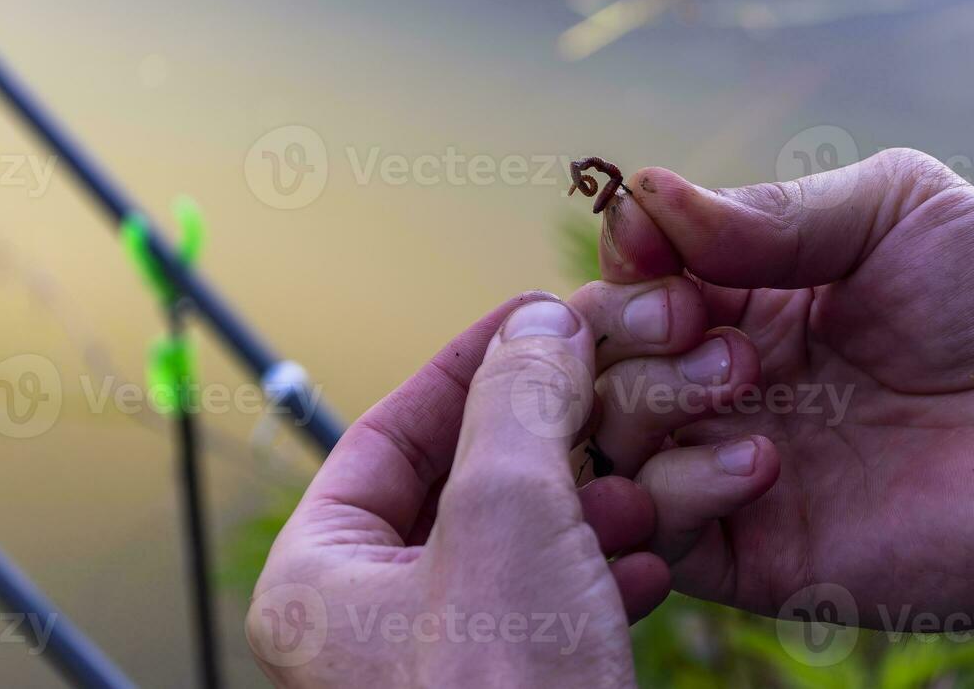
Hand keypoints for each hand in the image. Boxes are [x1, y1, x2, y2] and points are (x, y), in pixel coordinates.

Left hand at [246, 288, 772, 686]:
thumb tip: (541, 327)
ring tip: (652, 481)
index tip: (536, 318)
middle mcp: (367, 623)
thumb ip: (520, 403)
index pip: (390, 431)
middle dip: (555, 437)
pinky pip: (553, 608)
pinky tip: (653, 559)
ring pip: (522, 543)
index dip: (472, 363)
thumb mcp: (510, 521)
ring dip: (596, 503)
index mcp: (320, 579)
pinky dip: (602, 573)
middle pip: (465, 482)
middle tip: (613, 390)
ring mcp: (441, 665)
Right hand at [594, 149, 973, 622]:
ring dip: (649, 400)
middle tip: (699, 321)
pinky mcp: (759, 554)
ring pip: (605, 443)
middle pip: (597, 360)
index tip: (655, 250)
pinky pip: (659, 532)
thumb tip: (645, 193)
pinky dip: (677, 489)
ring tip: (746, 376)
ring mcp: (734, 468)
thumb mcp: (898, 210)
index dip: (628, 260)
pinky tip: (766, 458)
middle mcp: (729, 382)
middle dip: (626, 329)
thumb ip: (774, 212)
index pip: (634, 278)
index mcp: (754, 296)